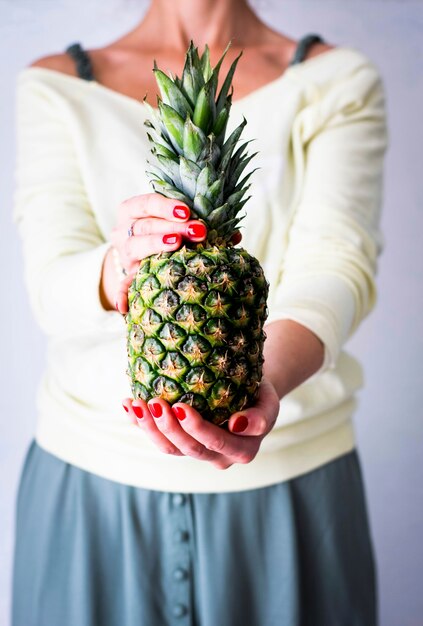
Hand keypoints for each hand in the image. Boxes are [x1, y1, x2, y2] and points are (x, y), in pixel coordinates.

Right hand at [110, 193, 205, 313]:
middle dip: (173, 226)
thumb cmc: (167, 234)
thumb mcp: (179, 225)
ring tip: (177, 245)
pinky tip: (124, 306)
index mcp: (135, 211)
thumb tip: (234, 235)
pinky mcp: (126, 277)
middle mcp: (125, 230)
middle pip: (146, 225)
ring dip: (156, 244)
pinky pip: (122, 286)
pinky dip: (122, 295)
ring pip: (135, 246)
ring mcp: (124, 254)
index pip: (146, 203)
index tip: (187, 211)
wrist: (139, 258)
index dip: (165, 206)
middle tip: (198, 231)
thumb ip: (200, 224)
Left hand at [122, 377, 279, 469]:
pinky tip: (128, 404)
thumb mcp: (269, 402)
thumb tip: (239, 424)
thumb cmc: (259, 394)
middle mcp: (218, 457)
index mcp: (241, 450)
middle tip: (153, 402)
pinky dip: (141, 423)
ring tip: (136, 404)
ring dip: (149, 428)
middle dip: (167, 427)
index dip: (196, 428)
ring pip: (169, 448)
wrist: (249, 394)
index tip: (180, 406)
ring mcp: (197, 453)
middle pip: (188, 449)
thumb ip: (261, 417)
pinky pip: (159, 438)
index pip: (215, 442)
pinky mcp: (180, 444)